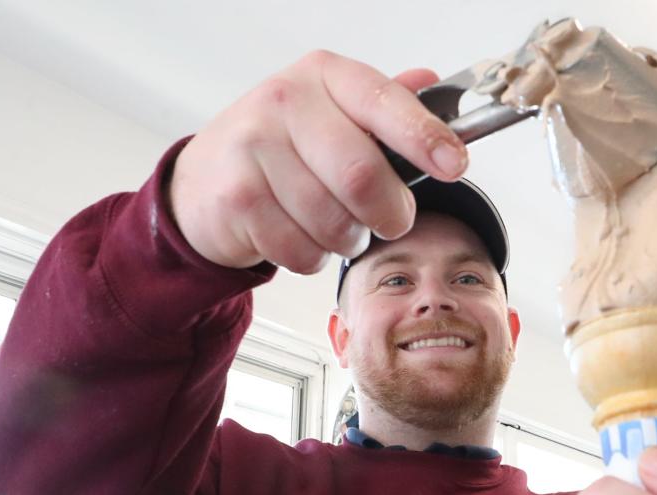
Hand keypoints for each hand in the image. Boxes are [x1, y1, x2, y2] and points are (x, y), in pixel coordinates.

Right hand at [168, 51, 468, 272]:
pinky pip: (303, 251)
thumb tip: (432, 83)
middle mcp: (285, 102)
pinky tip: (299, 235)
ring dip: (348, 241)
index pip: (384, 102)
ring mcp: (255, 149)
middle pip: (363, 177)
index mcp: (322, 76)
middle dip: (390, 214)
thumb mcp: (330, 113)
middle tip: (390, 221)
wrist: (202, 183)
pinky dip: (313, 257)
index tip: (454, 166)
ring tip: (334, 227)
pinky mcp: (238, 199)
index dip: (426, 139)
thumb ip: (382, 105)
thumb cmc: (278, 149)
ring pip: (335, 223)